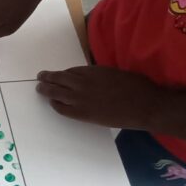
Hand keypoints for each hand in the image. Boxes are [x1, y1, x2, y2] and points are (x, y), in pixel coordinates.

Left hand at [36, 66, 163, 128]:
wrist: (145, 105)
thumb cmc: (136, 86)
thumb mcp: (115, 73)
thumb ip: (99, 75)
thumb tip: (92, 79)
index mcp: (93, 71)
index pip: (70, 71)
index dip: (63, 74)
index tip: (58, 74)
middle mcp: (83, 83)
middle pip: (58, 79)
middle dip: (47, 77)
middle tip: (40, 77)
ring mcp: (81, 99)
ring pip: (56, 93)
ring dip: (46, 90)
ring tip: (40, 88)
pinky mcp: (83, 114)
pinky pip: (62, 109)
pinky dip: (56, 105)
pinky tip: (53, 103)